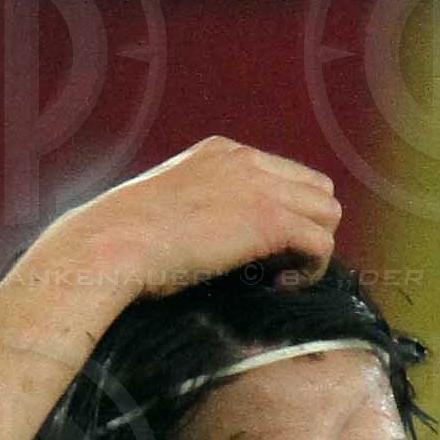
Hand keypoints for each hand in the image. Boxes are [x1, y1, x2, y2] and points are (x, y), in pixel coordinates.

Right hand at [48, 137, 340, 306]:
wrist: (111, 245)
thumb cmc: (124, 241)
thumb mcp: (167, 209)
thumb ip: (199, 210)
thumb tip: (213, 241)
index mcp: (222, 153)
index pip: (286, 175)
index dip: (285, 215)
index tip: (259, 251)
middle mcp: (246, 161)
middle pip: (317, 190)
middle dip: (307, 228)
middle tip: (277, 264)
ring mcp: (260, 188)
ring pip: (329, 213)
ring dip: (313, 248)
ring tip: (278, 276)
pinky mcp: (269, 221)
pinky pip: (322, 243)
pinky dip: (311, 270)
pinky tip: (279, 286)